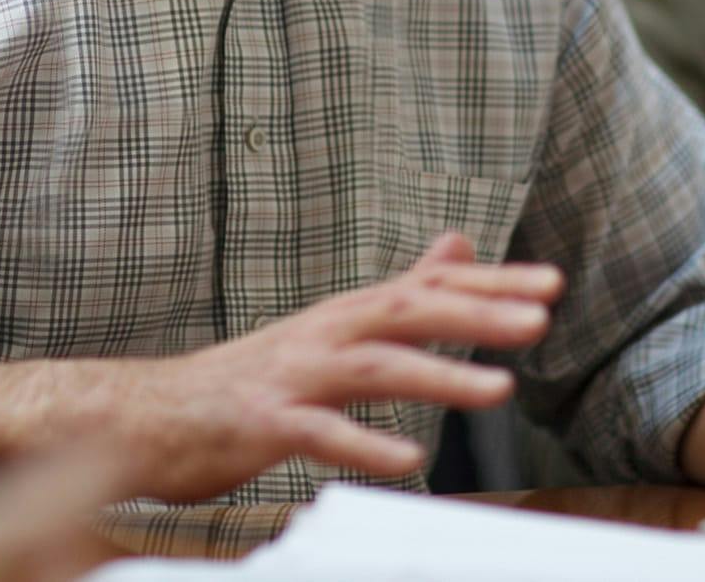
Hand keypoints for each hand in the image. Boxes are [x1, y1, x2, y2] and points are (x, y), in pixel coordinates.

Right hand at [92, 232, 560, 502]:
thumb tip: (460, 245)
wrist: (152, 415)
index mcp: (347, 313)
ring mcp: (294, 375)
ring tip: (499, 391)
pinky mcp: (263, 422)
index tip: (552, 285)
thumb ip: (402, 290)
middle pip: (410, 311)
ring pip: (374, 367)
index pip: (430, 289)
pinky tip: (409, 460)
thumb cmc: (252, 377)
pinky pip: (319, 433)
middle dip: (478, 313)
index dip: (491, 286)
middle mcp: (325, 332)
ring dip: (438, 374)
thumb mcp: (336, 327)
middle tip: (542, 317)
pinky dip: (365, 445)